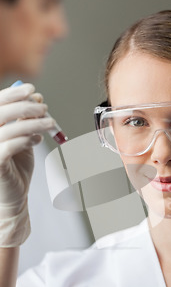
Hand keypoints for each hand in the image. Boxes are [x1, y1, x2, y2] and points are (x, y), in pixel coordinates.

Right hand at [0, 83, 54, 246]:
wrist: (13, 196)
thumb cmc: (16, 166)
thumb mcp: (22, 137)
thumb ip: (26, 119)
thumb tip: (36, 96)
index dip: (13, 93)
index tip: (33, 90)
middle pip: (0, 112)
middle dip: (25, 107)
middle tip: (45, 108)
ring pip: (9, 129)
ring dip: (33, 123)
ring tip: (49, 124)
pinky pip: (9, 146)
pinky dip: (26, 139)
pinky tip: (37, 140)